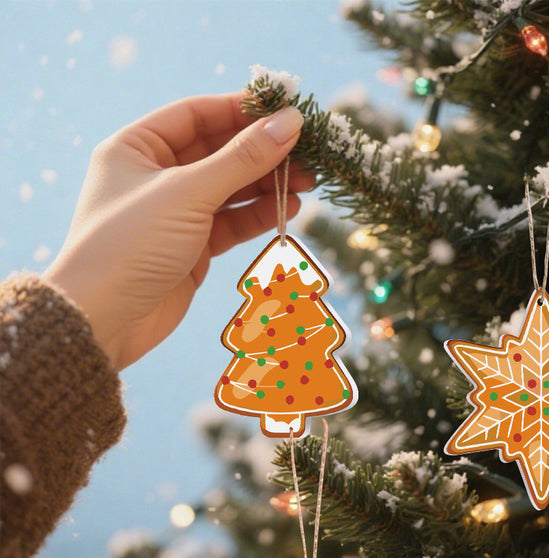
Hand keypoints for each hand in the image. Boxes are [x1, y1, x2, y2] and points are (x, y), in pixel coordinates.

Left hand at [44, 93, 311, 369]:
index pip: (197, 115)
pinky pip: (231, 223)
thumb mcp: (188, 194)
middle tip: (308, 153)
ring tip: (308, 183)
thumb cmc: (132, 244)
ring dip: (267, 185)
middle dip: (263, 152)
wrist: (105, 319)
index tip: (286, 111)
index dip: (242, 110)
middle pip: (218, 152)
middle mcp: (154, 176)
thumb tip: (290, 122)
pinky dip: (258, 216)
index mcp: (136, 147)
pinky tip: (287, 209)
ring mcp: (175, 214)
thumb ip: (242, 159)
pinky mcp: (191, 249)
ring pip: (230, 190)